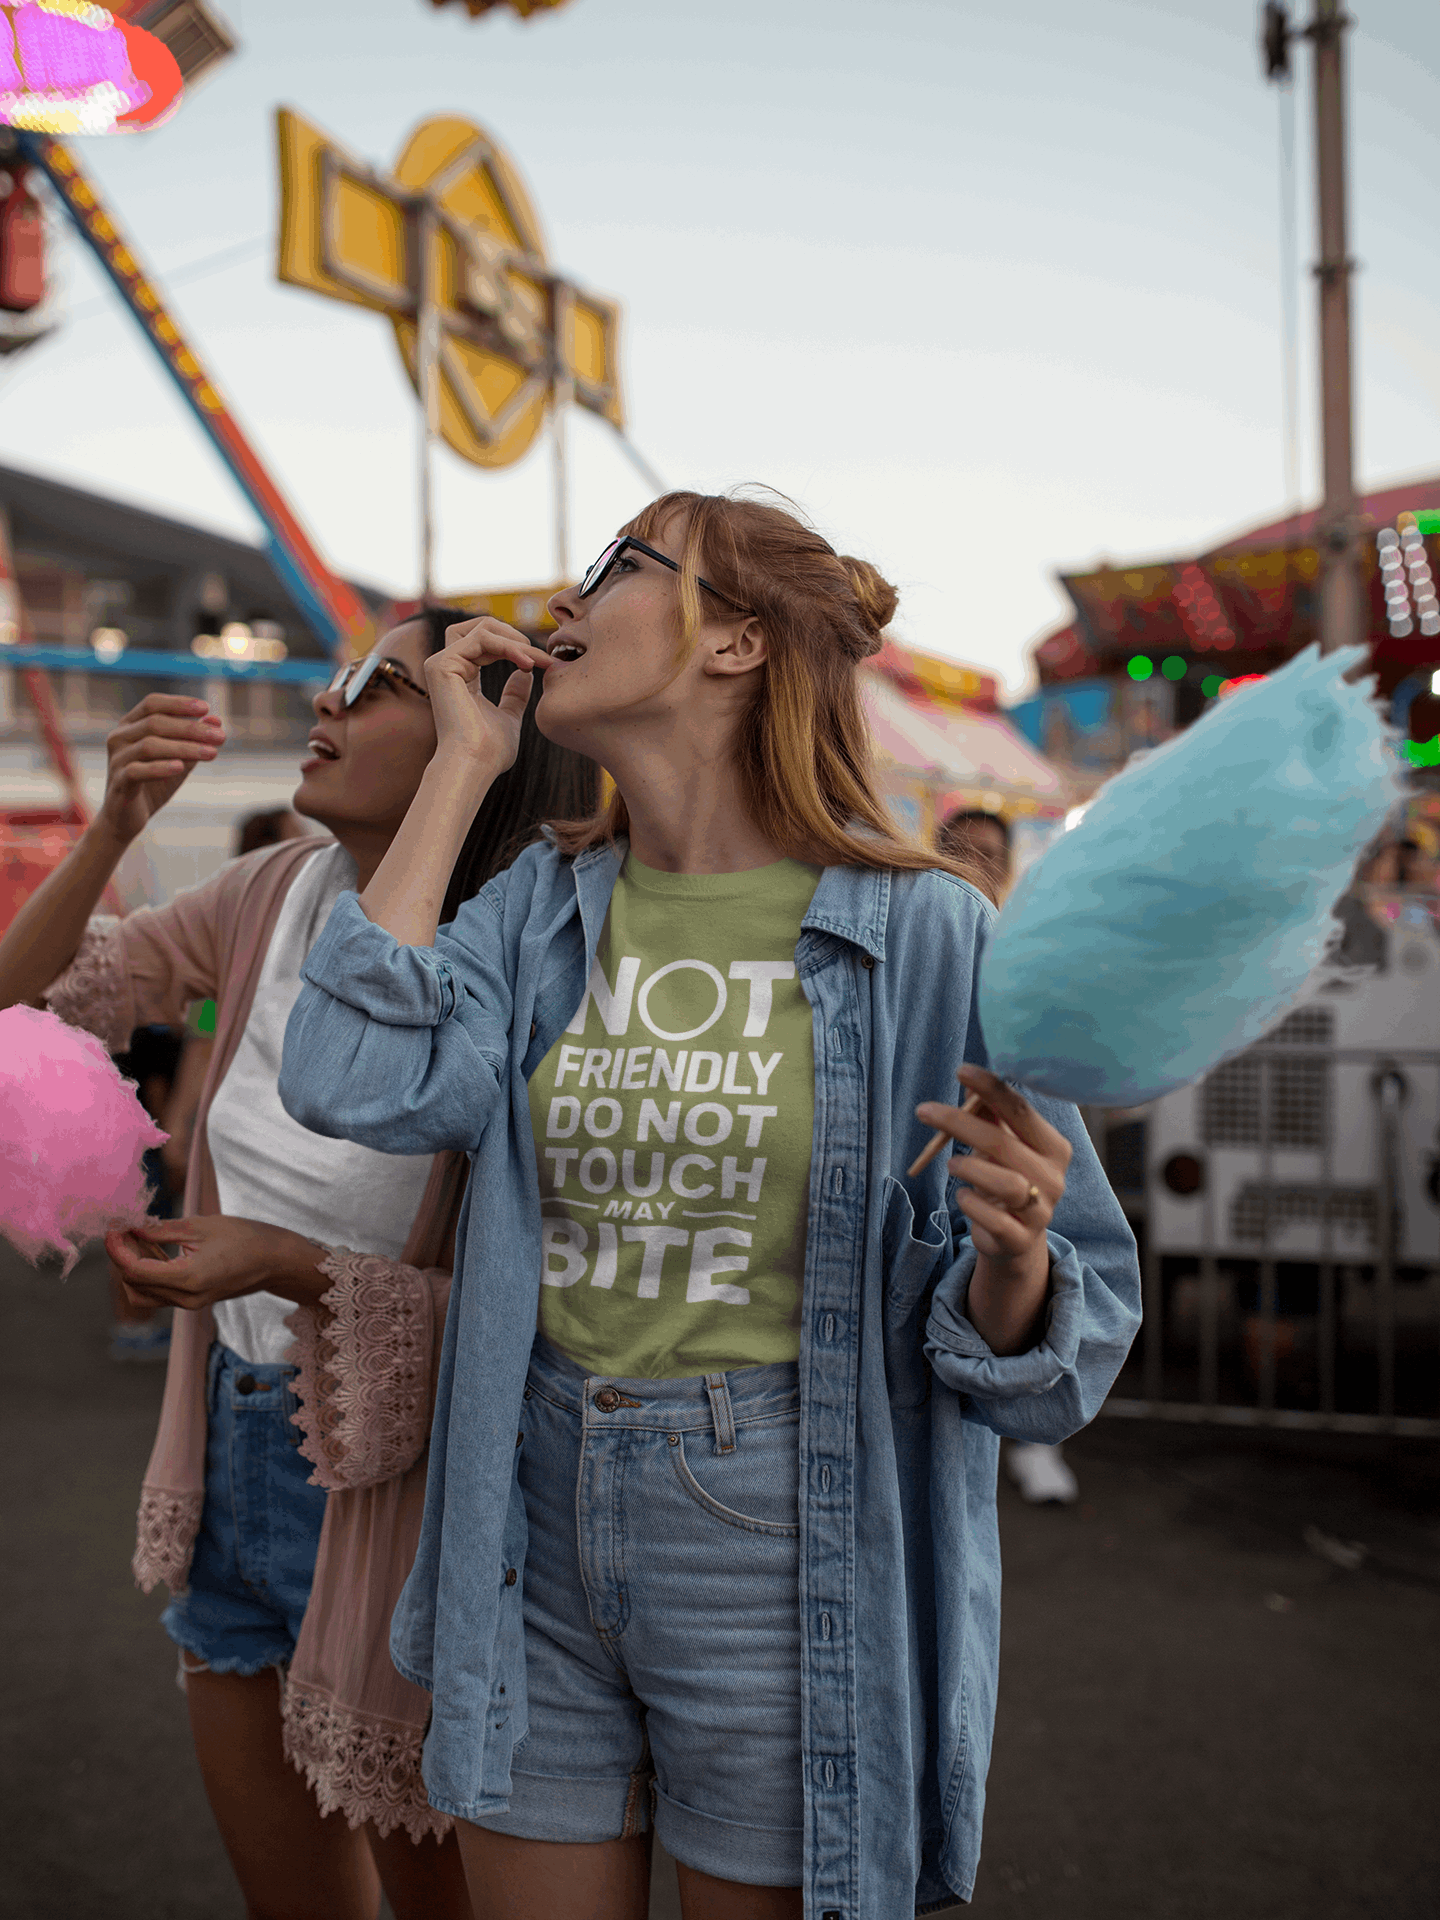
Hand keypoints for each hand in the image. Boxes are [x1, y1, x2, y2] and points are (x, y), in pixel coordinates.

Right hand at [99, 694, 224, 844]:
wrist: (126, 819)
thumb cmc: (153, 784)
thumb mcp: (178, 760)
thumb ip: (193, 741)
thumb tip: (216, 722)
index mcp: (130, 726)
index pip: (152, 704)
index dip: (178, 703)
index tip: (206, 708)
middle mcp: (119, 737)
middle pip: (155, 723)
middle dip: (191, 729)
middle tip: (220, 737)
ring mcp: (117, 759)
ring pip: (149, 745)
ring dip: (184, 748)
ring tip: (211, 753)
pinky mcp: (118, 782)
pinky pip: (137, 770)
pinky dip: (160, 768)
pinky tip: (180, 767)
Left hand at [104, 1214, 328, 1312]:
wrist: (276, 1261)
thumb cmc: (246, 1237)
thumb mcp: (202, 1226)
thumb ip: (162, 1230)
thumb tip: (131, 1227)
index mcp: (189, 1278)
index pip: (135, 1271)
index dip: (117, 1250)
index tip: (112, 1229)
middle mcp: (186, 1298)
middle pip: (134, 1285)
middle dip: (121, 1258)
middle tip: (124, 1229)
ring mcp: (189, 1304)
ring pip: (142, 1294)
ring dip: (132, 1268)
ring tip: (139, 1237)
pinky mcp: (192, 1301)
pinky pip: (158, 1293)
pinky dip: (148, 1273)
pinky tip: (154, 1249)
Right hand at [423, 616, 552, 778]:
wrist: (474, 765)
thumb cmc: (489, 751)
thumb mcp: (509, 717)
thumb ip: (515, 695)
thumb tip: (525, 672)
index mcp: (461, 676)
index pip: (487, 643)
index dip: (517, 646)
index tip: (546, 662)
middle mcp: (447, 666)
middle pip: (480, 627)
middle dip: (514, 635)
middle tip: (540, 656)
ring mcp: (441, 664)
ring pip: (481, 628)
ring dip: (514, 639)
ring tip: (535, 659)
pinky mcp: (442, 665)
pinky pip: (481, 638)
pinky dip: (507, 646)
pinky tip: (525, 663)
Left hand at [916, 1065, 1071, 1355]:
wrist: (1014, 1239)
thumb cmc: (1005, 1179)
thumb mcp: (1003, 1147)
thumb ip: (992, 1117)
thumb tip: (969, 1083)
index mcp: (1053, 1147)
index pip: (1022, 1111)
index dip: (992, 1089)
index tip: (961, 1070)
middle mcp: (1053, 1178)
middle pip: (1003, 1143)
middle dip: (959, 1123)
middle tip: (925, 1110)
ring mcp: (1040, 1211)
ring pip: (1004, 1182)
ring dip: (968, 1167)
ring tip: (953, 1164)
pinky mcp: (1021, 1239)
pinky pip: (992, 1218)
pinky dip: (970, 1202)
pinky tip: (964, 1196)